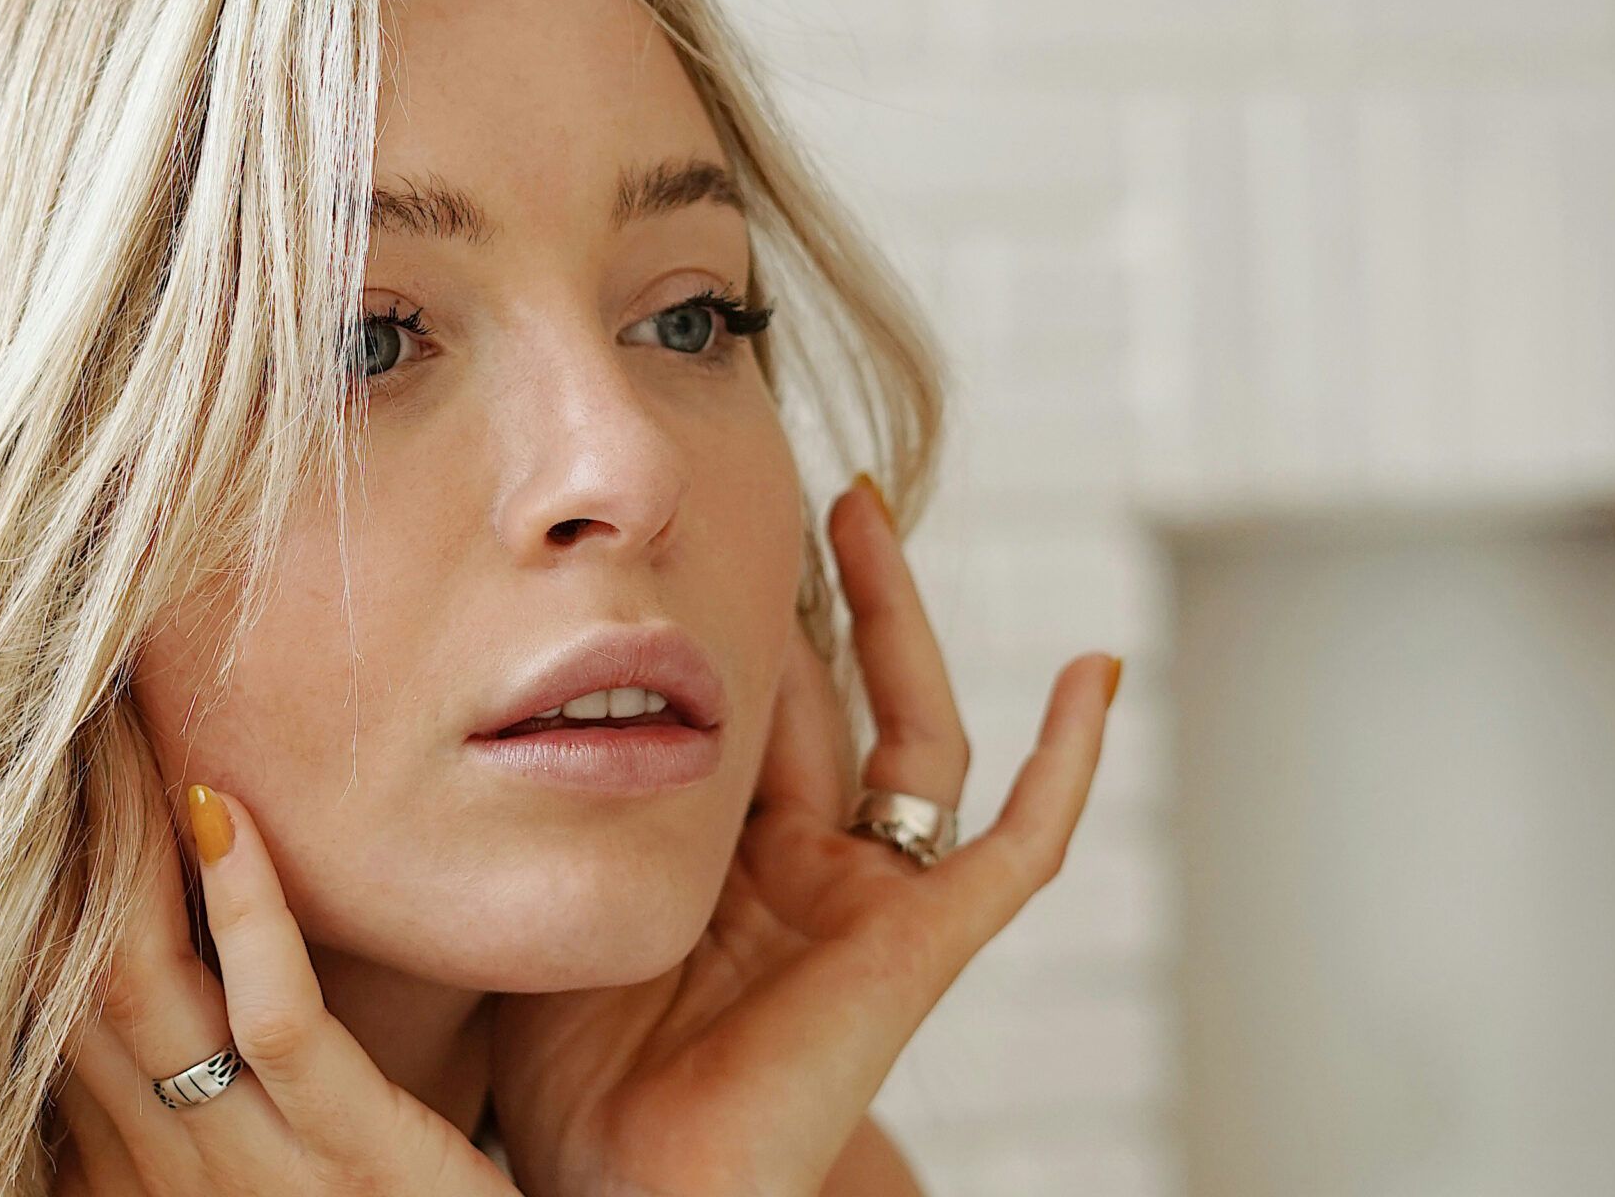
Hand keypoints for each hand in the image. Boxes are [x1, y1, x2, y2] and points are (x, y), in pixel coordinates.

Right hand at [51, 719, 519, 1195]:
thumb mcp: (266, 1150)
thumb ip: (212, 1058)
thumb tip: (181, 909)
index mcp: (135, 1168)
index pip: (50, 1001)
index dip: (28, 882)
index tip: (34, 769)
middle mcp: (166, 1174)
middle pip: (70, 978)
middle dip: (54, 843)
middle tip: (64, 715)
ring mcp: (254, 1174)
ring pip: (141, 988)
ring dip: (124, 847)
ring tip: (126, 733)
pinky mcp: (356, 1163)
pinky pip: (276, 1024)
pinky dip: (246, 913)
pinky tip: (227, 813)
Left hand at [486, 473, 1118, 1196]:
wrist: (617, 1190)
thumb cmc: (564, 1071)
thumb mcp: (559, 890)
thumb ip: (572, 800)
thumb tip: (515, 681)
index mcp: (722, 864)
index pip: (747, 715)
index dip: (735, 623)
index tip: (703, 529)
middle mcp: (805, 872)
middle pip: (831, 699)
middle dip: (815, 593)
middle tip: (792, 487)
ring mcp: (870, 903)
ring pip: (914, 731)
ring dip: (898, 619)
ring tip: (860, 508)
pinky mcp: (925, 944)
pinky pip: (1022, 845)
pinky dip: (1074, 761)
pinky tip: (1100, 672)